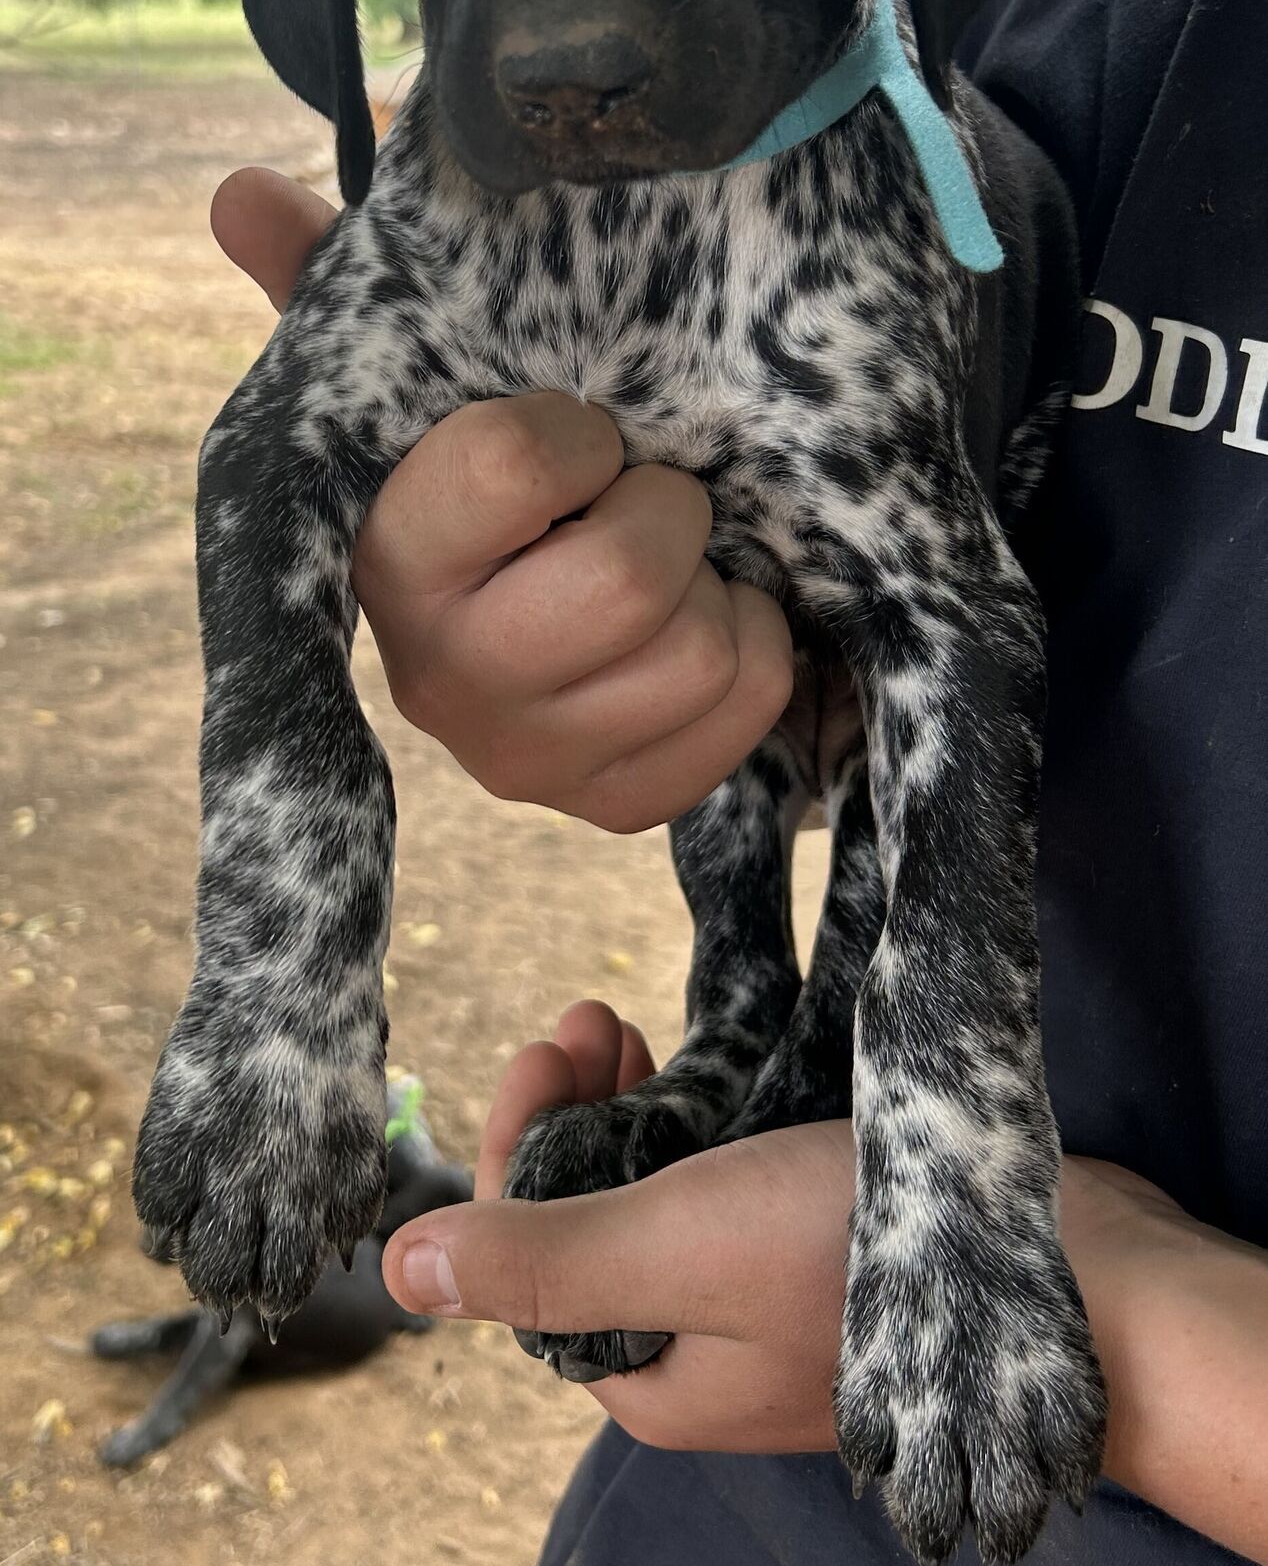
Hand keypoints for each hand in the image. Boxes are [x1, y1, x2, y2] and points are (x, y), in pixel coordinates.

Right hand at [210, 168, 793, 831]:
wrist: (548, 601)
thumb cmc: (488, 469)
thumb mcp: (413, 371)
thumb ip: (325, 280)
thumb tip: (238, 194)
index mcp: (380, 555)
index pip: (519, 463)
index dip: (581, 433)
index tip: (579, 433)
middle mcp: (438, 676)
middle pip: (629, 576)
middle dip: (668, 511)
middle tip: (647, 496)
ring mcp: (526, 759)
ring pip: (701, 649)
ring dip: (719, 583)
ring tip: (676, 566)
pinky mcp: (613, 806)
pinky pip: (748, 709)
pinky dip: (759, 650)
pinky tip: (708, 624)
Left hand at [384, 998, 847, 1451]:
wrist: (1072, 1274)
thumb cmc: (857, 1263)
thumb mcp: (678, 1250)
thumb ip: (542, 1263)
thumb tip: (396, 1273)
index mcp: (644, 1372)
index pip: (531, 1251)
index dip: (517, 1143)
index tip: (546, 1044)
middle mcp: (693, 1345)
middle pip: (586, 1213)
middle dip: (572, 1108)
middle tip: (590, 1014)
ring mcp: (761, 1298)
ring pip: (656, 1188)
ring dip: (628, 1101)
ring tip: (629, 1025)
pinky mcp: (820, 1250)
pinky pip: (727, 1180)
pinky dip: (700, 1117)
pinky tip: (705, 1062)